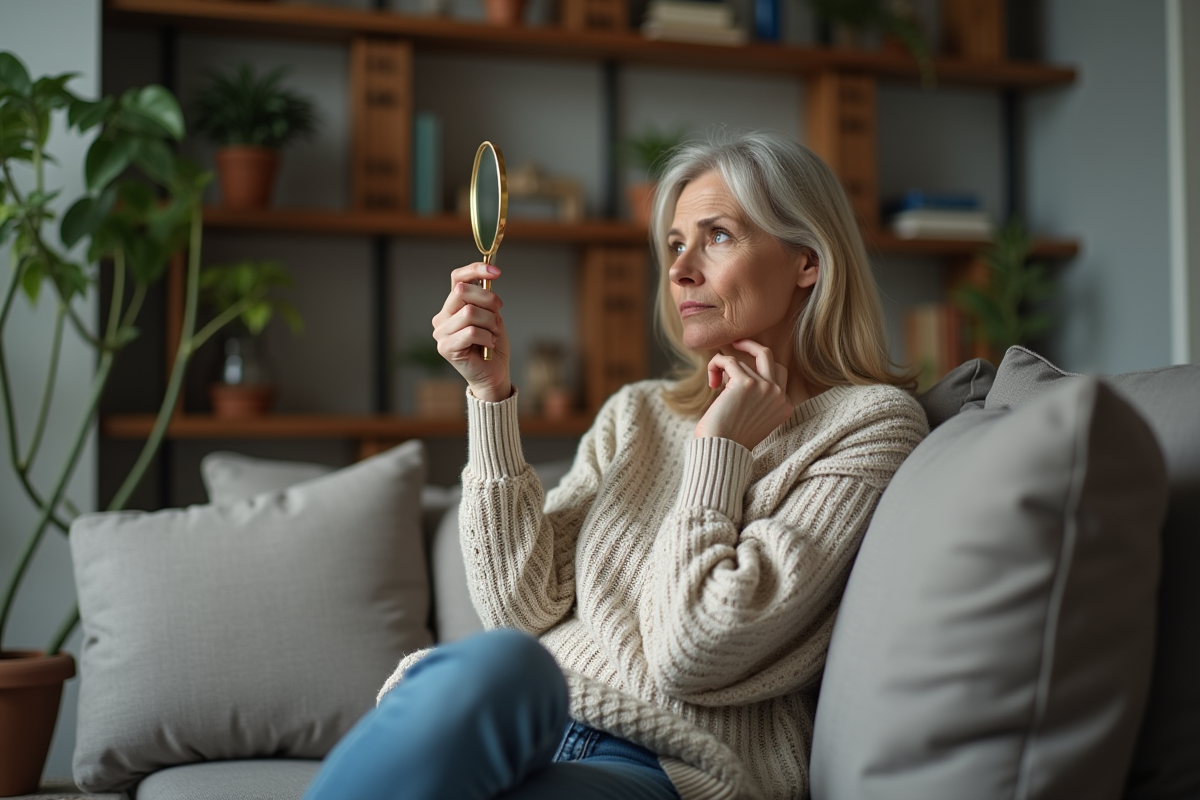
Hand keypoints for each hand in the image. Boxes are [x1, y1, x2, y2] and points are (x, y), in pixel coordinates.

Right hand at [432, 262, 511, 402]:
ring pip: (469, 312)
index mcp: (452, 306)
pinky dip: (487, 337)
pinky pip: (471, 332)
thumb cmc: (493, 345)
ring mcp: (441, 333)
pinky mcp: (445, 348)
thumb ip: (486, 299)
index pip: (457, 278)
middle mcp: (442, 317)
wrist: (494, 374)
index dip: (476, 270)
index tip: (496, 271)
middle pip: (462, 290)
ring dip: (490, 322)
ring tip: (493, 333)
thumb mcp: (493, 316)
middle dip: (488, 299)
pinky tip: (489, 345)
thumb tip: (488, 276)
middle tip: (499, 311)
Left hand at [693, 339, 793, 449]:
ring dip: (723, 367)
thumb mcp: (754, 418)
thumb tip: (741, 370)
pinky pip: (728, 360)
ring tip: (714, 382)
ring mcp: (765, 388)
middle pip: (768, 356)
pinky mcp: (746, 383)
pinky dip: (716, 364)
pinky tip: (711, 380)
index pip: (776, 373)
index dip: (755, 369)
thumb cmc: (730, 439)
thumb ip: (758, 397)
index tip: (737, 371)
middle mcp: (778, 395)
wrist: (721, 451)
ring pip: (741, 361)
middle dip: (750, 346)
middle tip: (735, 343)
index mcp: (784, 406)